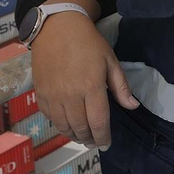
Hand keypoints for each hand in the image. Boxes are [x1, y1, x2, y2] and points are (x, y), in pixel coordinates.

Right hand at [30, 5, 139, 148]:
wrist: (57, 29)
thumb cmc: (89, 43)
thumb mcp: (110, 61)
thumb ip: (121, 87)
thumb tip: (133, 106)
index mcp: (91, 87)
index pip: (98, 122)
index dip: (103, 137)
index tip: (107, 145)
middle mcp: (70, 95)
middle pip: (80, 128)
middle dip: (90, 139)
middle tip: (96, 142)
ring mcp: (53, 96)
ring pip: (64, 126)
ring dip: (75, 135)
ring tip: (84, 137)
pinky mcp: (40, 94)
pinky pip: (50, 118)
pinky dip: (60, 126)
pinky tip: (68, 125)